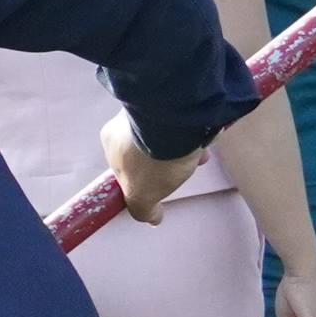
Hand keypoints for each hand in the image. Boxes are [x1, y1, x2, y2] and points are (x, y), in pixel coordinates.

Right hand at [99, 111, 195, 225]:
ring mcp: (148, 106)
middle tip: (186, 166)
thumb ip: (143, 208)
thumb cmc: (152, 160)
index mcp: (111, 141)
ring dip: (185, 145)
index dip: (147, 174)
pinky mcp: (173, 97)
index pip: (128, 162)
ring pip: (169, 131)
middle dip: (169, 160)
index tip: (164, 180)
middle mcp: (126, 121)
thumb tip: (151, 219)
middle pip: (149, 146)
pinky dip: (195, 128)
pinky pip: (184, 116)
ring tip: (198, 152)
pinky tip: (203, 134)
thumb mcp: (142, 195)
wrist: (173, 123)